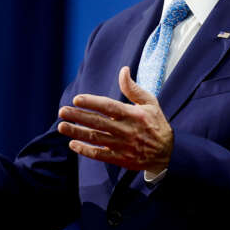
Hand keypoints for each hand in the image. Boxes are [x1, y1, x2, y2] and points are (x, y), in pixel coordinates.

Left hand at [56, 66, 172, 171]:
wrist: (167, 152)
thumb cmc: (156, 123)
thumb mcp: (150, 103)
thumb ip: (133, 88)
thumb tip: (123, 70)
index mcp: (134, 115)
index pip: (109, 107)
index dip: (92, 103)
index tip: (77, 99)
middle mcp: (127, 130)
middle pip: (98, 122)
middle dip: (78, 116)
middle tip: (62, 111)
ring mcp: (123, 146)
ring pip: (96, 138)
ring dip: (77, 132)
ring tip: (61, 126)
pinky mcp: (121, 159)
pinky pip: (100, 155)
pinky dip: (86, 150)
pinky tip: (73, 144)